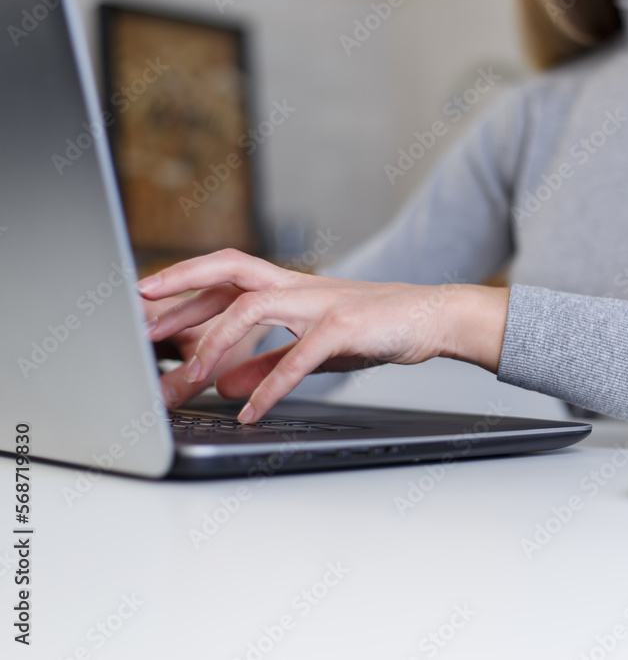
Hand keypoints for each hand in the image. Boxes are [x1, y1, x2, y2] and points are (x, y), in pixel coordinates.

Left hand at [138, 249, 509, 422]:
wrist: (431, 316)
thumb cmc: (376, 326)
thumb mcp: (314, 347)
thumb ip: (269, 362)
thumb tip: (226, 384)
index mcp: (289, 287)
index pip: (224, 276)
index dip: (181, 285)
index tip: (143, 304)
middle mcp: (298, 286)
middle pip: (227, 271)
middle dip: (179, 292)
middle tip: (141, 323)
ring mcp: (320, 302)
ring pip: (252, 308)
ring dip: (215, 343)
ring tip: (189, 379)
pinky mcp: (344, 327)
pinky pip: (299, 356)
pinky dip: (270, 385)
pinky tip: (250, 410)